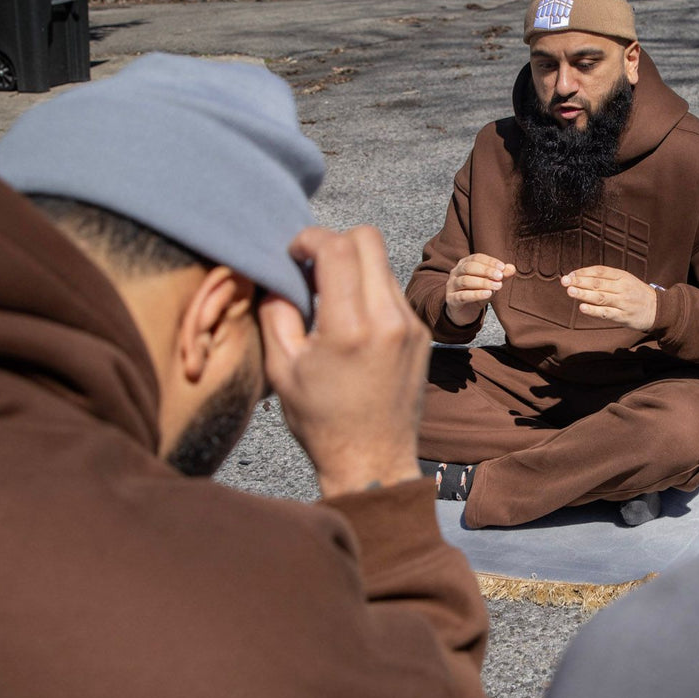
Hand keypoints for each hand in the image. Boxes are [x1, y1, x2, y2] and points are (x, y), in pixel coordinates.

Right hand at [259, 226, 430, 496]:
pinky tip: (351, 318)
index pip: (337, 248)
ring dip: (354, 266)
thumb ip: (276, 312)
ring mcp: (411, 325)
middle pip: (367, 239)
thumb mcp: (282, 368)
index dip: (309, 238)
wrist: (373, 460)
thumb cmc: (321, 420)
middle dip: (334, 241)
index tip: (293, 252)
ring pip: (382, 262)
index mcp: (350, 328)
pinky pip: (393, 290)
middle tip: (311, 267)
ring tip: (329, 296)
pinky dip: (369, 289)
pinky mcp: (422, 334)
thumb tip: (278, 274)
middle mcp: (388, 320)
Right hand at [444, 253, 515, 326]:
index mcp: (464, 264)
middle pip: (469, 267)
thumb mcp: (491, 284)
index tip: (502, 267)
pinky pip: (463, 296)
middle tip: (500, 276)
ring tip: (498, 286)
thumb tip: (512, 268)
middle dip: (486, 271)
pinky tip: (488, 294)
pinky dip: (476, 294)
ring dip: (483, 283)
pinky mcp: (451, 300)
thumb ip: (501, 276)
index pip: (476, 258)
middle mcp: (455, 272)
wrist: (465, 312)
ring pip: (465, 281)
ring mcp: (451, 286)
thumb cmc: (478, 293)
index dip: (489, 261)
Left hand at [561, 266, 657, 330]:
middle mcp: (622, 287)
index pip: (600, 271)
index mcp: (622, 276)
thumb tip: (581, 278)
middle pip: (598, 283)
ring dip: (583, 294)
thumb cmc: (636, 294)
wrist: (658, 309)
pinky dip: (594, 311)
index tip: (570, 274)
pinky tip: (582, 308)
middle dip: (580, 281)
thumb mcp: (626, 280)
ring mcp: (623, 302)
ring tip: (570, 291)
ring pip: (600, 297)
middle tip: (565, 281)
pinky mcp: (624, 316)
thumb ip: (607, 279)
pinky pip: (606, 313)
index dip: (583, 272)